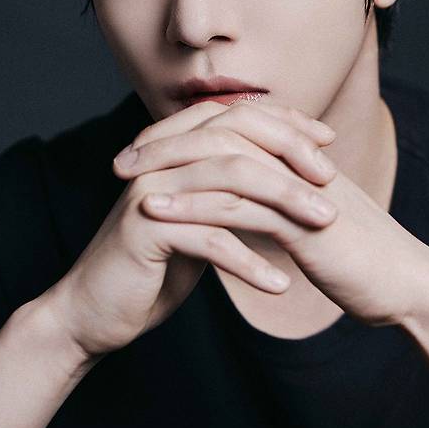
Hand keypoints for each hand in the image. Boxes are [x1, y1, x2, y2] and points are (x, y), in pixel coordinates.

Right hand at [41, 100, 336, 359]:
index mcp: (174, 148)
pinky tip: (281, 284)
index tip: (327, 141)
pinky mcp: (145, 230)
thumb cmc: (154, 265)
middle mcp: (160, 159)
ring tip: (325, 227)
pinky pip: (211, 239)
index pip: (237, 116)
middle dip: (292, 159)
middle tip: (333, 186)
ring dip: (285, 205)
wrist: (95, 311)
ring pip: (232, 183)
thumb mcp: (199, 217)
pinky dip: (251, 263)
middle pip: (238, 140)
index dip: (285, 123)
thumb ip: (228, 189)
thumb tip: (281, 167)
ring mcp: (150, 190)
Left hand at [117, 100, 428, 328]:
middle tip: (123, 159)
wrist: (408, 285)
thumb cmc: (363, 260)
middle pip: (221, 135)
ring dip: (170, 169)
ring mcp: (300, 189)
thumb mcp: (318, 222)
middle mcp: (298, 163)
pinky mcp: (301, 222)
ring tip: (127, 179)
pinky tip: (158, 212)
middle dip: (167, 143)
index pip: (234, 130)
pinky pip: (237, 206)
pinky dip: (193, 206)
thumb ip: (287, 206)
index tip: (144, 151)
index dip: (186, 135)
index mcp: (300, 159)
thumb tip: (252, 205)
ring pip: (223, 164)